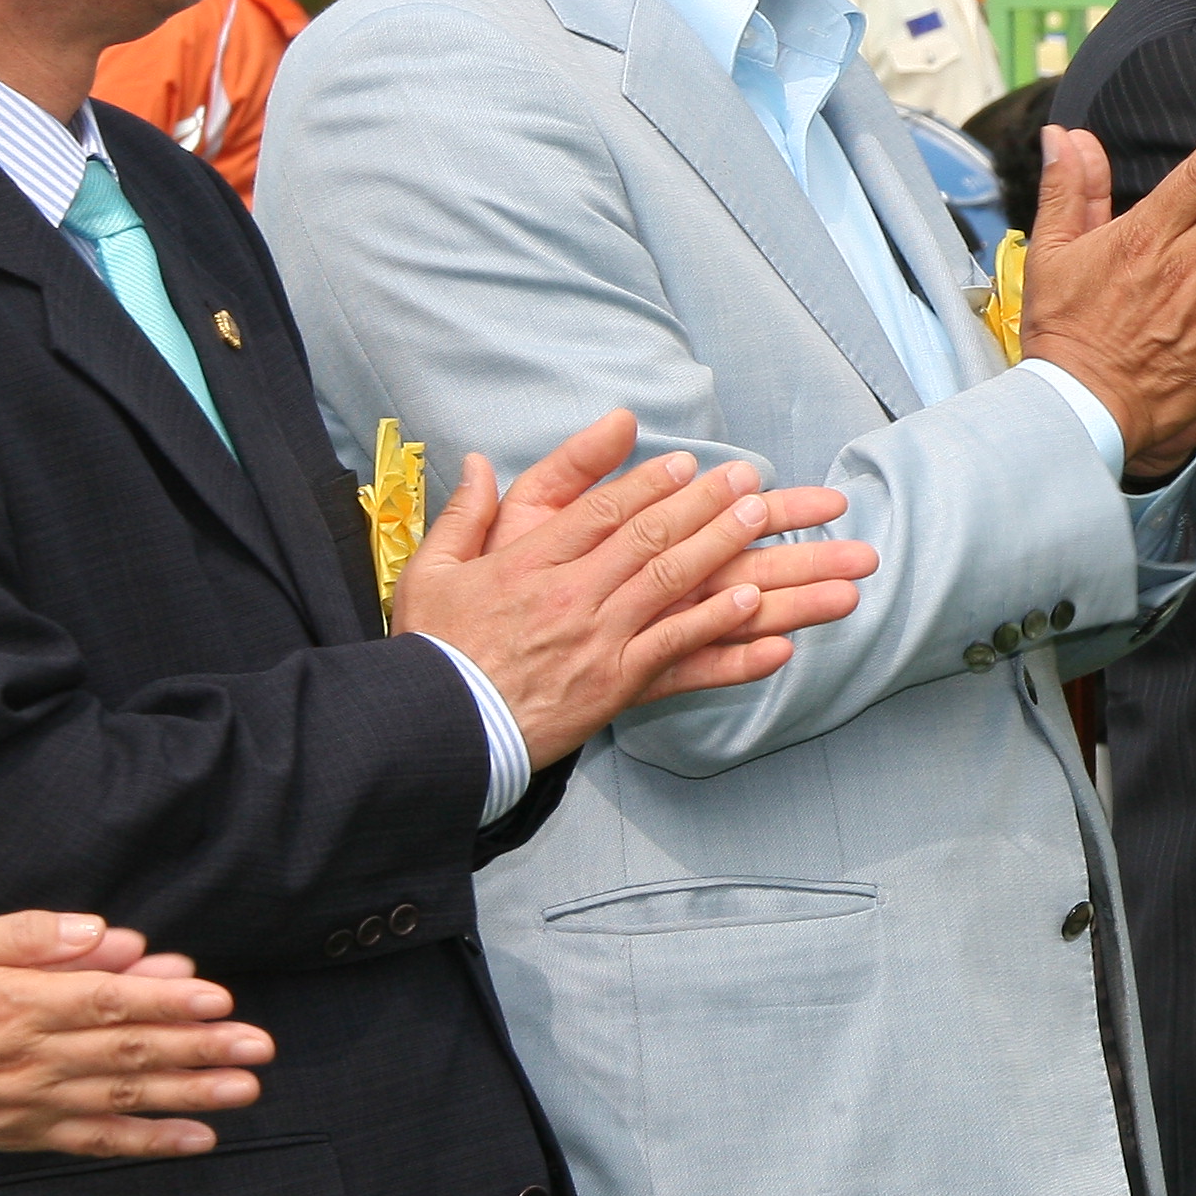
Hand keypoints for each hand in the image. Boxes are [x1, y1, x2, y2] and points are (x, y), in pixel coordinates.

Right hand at [0, 897, 273, 1178]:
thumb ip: (26, 934)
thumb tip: (99, 931)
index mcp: (13, 1003)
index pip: (107, 1003)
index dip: (168, 1002)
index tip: (220, 1000)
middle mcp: (28, 1057)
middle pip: (127, 1052)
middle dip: (201, 1048)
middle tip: (261, 1045)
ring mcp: (27, 1102)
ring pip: (121, 1098)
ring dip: (190, 1094)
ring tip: (247, 1088)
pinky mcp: (20, 1134)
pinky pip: (92, 1142)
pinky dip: (147, 1142)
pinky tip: (196, 1140)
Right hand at [393, 413, 875, 766]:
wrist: (433, 731)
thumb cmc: (432, 653)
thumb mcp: (431, 573)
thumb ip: (463, 515)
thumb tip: (480, 464)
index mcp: (531, 564)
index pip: (601, 512)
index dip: (649, 484)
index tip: (688, 463)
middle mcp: (572, 595)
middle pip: (650, 538)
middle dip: (704, 503)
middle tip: (749, 479)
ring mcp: (598, 640)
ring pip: (673, 584)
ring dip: (724, 548)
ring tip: (764, 521)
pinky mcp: (614, 686)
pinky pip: (677, 651)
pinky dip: (718, 628)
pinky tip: (757, 608)